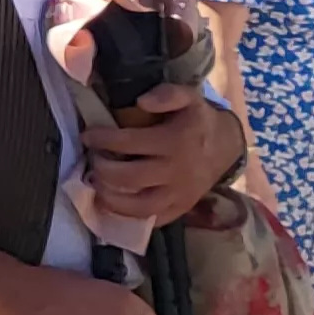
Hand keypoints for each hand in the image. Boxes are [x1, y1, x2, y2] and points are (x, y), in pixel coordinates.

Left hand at [80, 86, 245, 223]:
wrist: (227, 147)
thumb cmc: (198, 120)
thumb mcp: (189, 97)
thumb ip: (168, 94)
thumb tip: (142, 102)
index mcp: (175, 142)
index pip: (128, 143)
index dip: (102, 139)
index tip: (87, 136)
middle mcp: (176, 171)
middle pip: (128, 178)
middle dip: (101, 168)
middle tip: (93, 159)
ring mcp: (179, 195)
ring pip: (138, 206)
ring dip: (109, 196)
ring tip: (96, 182)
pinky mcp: (181, 209)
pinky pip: (152, 220)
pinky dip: (128, 215)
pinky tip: (111, 202)